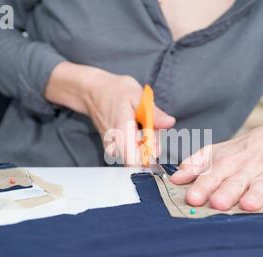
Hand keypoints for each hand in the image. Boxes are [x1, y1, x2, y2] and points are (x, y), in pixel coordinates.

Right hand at [45, 61, 175, 164]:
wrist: (93, 91)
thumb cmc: (114, 91)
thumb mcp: (138, 96)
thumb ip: (155, 113)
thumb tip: (169, 123)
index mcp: (123, 133)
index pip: (139, 161)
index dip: (151, 153)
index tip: (154, 137)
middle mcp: (115, 145)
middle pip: (139, 159)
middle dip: (149, 145)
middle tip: (146, 124)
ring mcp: (112, 148)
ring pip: (135, 156)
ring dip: (143, 142)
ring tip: (138, 123)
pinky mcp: (112, 148)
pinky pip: (128, 152)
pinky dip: (135, 142)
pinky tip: (132, 128)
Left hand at [170, 125, 262, 211]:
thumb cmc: (239, 153)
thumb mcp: (215, 154)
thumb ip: (195, 166)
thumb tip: (174, 178)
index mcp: (226, 163)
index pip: (211, 176)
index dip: (201, 187)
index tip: (192, 198)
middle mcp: (246, 166)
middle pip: (235, 181)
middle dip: (226, 192)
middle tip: (217, 203)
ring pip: (262, 183)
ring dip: (256, 193)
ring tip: (249, 205)